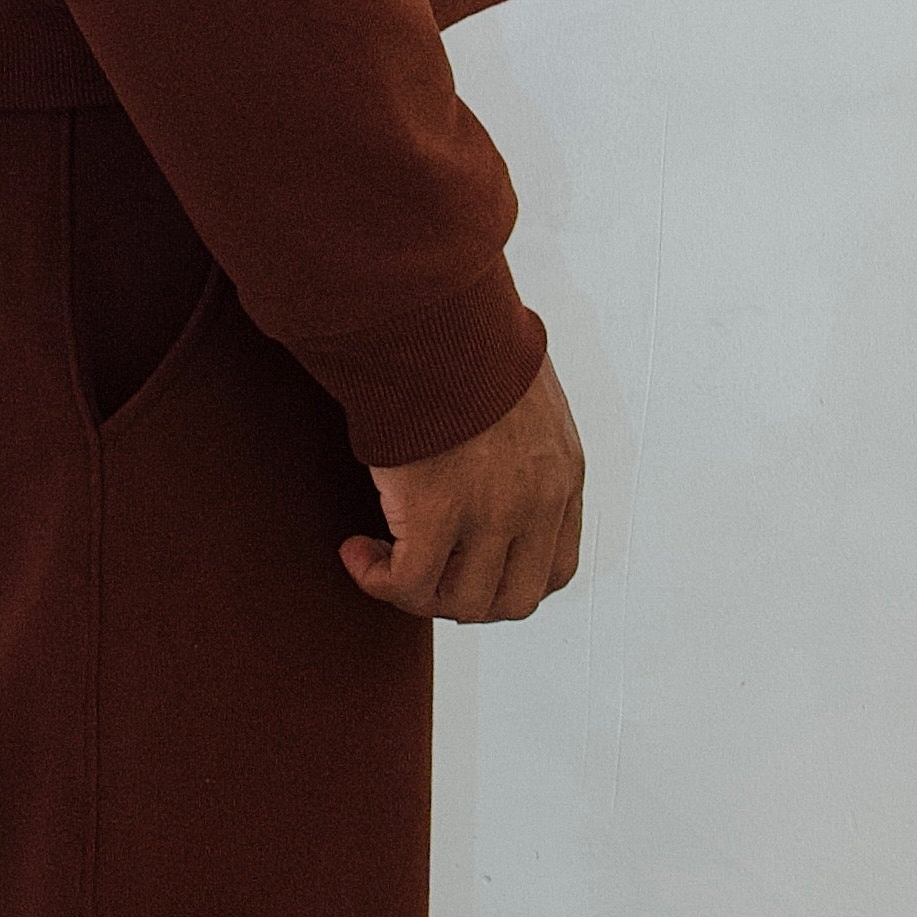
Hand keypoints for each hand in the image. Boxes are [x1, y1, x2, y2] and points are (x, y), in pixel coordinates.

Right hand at [340, 352, 584, 623]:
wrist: (430, 313)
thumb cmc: (458, 337)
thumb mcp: (516, 391)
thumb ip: (514, 440)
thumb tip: (479, 460)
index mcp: (562, 472)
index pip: (555, 569)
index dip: (504, 581)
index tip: (461, 563)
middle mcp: (538, 500)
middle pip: (512, 601)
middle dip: (460, 598)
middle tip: (416, 569)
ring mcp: (492, 511)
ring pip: (461, 603)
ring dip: (416, 593)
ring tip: (380, 557)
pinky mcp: (435, 512)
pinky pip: (408, 584)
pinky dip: (377, 579)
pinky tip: (355, 549)